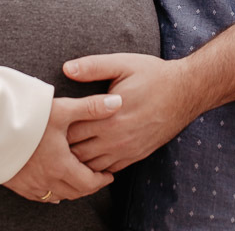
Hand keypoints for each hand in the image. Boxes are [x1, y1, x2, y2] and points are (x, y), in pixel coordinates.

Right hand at [3, 93, 121, 202]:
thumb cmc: (25, 117)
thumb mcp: (62, 109)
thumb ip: (91, 107)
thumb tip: (118, 103)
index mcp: (60, 166)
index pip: (88, 183)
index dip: (101, 180)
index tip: (108, 174)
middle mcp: (45, 180)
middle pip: (74, 192)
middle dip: (88, 186)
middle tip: (96, 177)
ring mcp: (28, 184)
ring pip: (56, 196)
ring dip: (69, 190)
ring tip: (76, 179)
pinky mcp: (14, 183)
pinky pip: (37, 196)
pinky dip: (49, 192)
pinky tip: (51, 186)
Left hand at [62, 53, 198, 172]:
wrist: (186, 92)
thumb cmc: (153, 75)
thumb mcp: (123, 64)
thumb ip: (93, 67)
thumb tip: (66, 68)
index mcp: (107, 116)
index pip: (69, 130)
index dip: (56, 128)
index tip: (48, 121)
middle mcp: (115, 138)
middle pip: (76, 152)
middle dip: (61, 147)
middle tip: (50, 138)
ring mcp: (126, 150)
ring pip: (90, 166)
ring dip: (77, 159)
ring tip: (64, 149)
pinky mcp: (135, 156)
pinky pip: (108, 170)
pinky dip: (95, 167)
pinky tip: (88, 156)